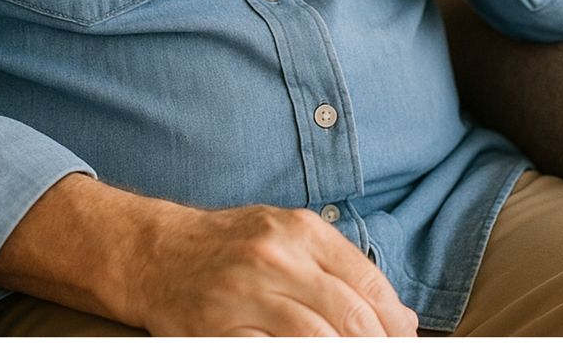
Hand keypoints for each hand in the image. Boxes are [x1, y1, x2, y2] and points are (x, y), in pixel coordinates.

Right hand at [132, 200, 418, 336]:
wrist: (158, 251)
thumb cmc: (230, 244)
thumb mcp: (287, 236)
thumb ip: (342, 268)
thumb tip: (401, 315)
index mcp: (299, 230)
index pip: (366, 283)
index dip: (393, 321)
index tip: (404, 341)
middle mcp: (275, 257)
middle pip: (349, 315)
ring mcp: (246, 292)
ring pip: (317, 339)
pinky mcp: (220, 327)